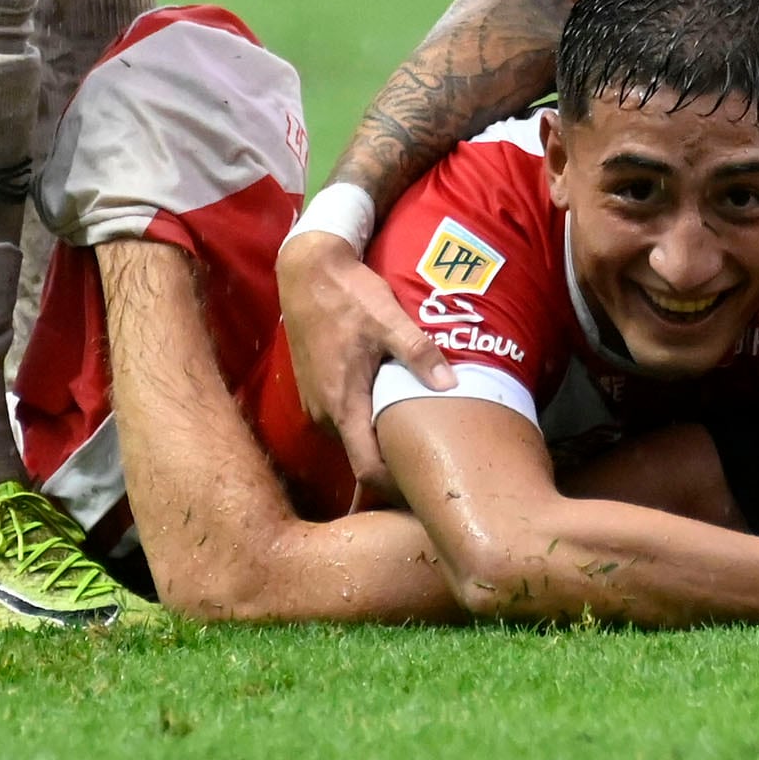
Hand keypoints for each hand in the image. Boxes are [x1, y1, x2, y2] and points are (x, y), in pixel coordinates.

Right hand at [273, 224, 447, 489]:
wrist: (306, 272)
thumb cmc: (348, 296)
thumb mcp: (388, 320)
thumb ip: (419, 354)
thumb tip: (452, 384)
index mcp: (343, 404)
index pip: (366, 467)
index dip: (393, 485)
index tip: (419, 487)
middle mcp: (324, 413)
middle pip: (360, 455)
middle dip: (391, 460)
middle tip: (429, 458)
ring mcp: (314, 402)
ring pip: (350, 436)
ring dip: (376, 436)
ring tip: (413, 432)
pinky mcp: (311, 390)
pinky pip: (341, 418)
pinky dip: (362, 419)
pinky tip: (387, 403)